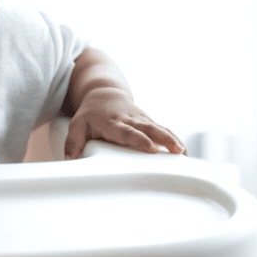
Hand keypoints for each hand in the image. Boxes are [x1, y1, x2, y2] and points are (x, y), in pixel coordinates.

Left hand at [64, 87, 186, 159]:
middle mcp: (130, 120)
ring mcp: (141, 120)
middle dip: (163, 139)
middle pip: (149, 129)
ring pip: (160, 128)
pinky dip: (175, 139)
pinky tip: (185, 154)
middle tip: (177, 150)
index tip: (151, 147)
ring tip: (185, 154)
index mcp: (112, 122)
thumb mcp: (77, 125)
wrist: (104, 94)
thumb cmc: (90, 114)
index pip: (127, 132)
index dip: (139, 139)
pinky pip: (164, 130)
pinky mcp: (149, 122)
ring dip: (173, 140)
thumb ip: (73, 143)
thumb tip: (71, 161)